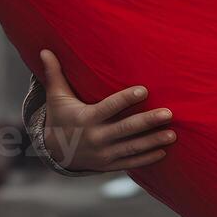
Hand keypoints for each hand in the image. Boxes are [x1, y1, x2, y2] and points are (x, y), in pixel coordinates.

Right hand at [39, 49, 174, 172]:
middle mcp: (96, 137)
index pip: (110, 107)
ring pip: (132, 147)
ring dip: (153, 141)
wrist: (54, 152)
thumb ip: (54, 74)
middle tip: (168, 113)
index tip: (144, 90)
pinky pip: (130, 162)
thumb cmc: (60, 118)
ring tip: (172, 134)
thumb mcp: (56, 97)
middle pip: (126, 129)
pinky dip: (147, 158)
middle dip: (148, 121)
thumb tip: (44, 50)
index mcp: (87, 118)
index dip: (126, 99)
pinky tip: (163, 151)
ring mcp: (103, 154)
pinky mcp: (108, 165)